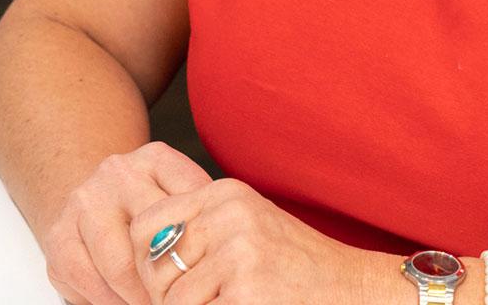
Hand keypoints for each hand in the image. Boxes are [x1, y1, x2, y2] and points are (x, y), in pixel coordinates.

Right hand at [43, 142, 214, 304]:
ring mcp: (84, 203)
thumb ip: (204, 213)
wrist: (96, 197)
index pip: (189, 210)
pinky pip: (89, 282)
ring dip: (142, 297)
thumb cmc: (152, 205)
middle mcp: (116, 175)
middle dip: (173, 281)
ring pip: (121, 268)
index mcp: (155, 159)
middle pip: (153, 240)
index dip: (204, 252)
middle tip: (186, 298)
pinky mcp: (59, 236)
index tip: (212, 277)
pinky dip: (112, 302)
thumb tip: (233, 252)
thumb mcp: (183, 197)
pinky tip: (128, 304)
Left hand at [129, 178, 378, 304]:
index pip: (144, 224)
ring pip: (171, 299)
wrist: (351, 287)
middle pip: (152, 266)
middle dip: (163, 297)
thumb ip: (198, 229)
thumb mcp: (245, 228)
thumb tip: (137, 257)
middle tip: (199, 301)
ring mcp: (239, 250)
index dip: (144, 262)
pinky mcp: (247, 288)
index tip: (164, 284)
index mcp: (223, 193)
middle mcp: (228, 213)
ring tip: (225, 304)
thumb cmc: (294, 266)